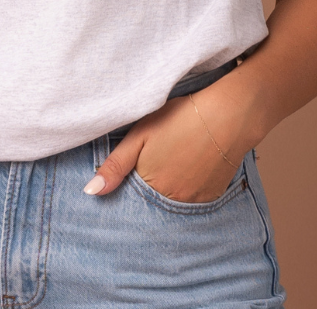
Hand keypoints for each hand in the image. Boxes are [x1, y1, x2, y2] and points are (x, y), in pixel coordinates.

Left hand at [84, 75, 253, 202]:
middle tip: (159, 156)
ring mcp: (194, 201)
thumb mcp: (140, 134)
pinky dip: (188, 186)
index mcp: (150, 186)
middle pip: (152, 200)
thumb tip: (90, 192)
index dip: (129, 181)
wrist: (227, 115)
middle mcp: (172, 201)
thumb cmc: (179, 118)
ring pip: (172, 200)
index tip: (135, 165)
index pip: (131, 197)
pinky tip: (191, 163)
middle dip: (149, 184)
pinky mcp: (212, 196)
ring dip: (169, 186)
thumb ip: (115, 165)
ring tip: (175, 157)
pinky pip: (193, 199)